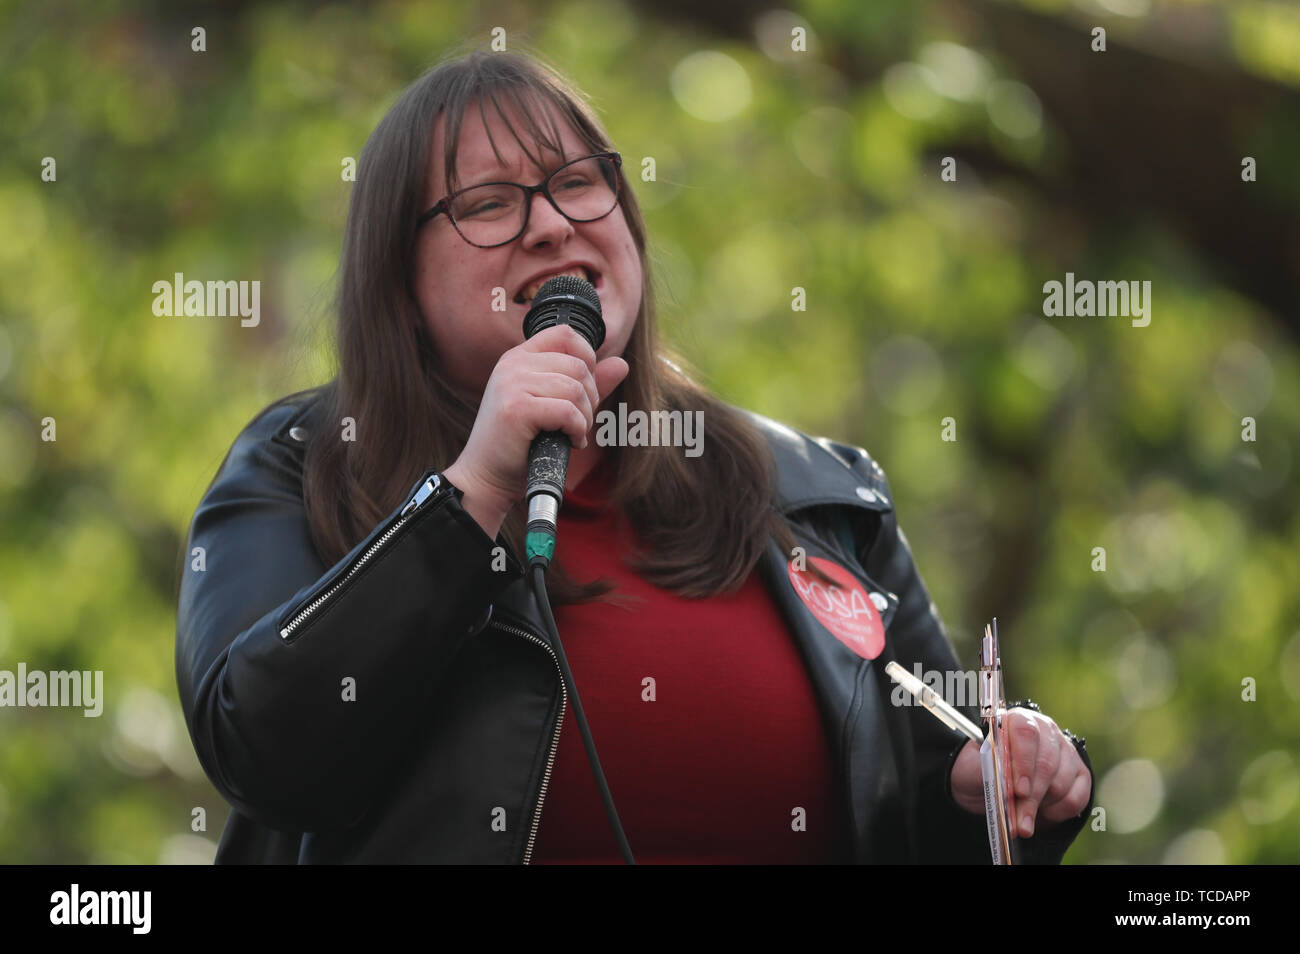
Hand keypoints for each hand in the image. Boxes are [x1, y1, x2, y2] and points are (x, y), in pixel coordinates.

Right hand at [443, 325, 628, 536]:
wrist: (487, 477)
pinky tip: (569, 442)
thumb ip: (587, 384)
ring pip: (575, 389)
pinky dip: (577, 430)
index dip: (588, 357)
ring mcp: (512, 384)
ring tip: (572, 434)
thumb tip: (623, 364)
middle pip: (578, 365)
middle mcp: (513, 364)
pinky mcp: (516, 408)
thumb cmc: (521, 444)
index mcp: (519, 357)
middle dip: (590, 398)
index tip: (585, 389)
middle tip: (578, 422)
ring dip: (584, 418)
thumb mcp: (555, 406)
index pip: (566, 334)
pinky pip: (567, 411)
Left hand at [949, 708, 1090, 837]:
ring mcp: (1065, 751)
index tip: (1018, 791)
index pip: (1026, 733)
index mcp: (1016, 720)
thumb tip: (1001, 780)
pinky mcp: (1079, 773)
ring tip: (1022, 820)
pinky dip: (1058, 813)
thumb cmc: (980, 770)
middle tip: (1020, 823)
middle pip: (1046, 763)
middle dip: (1032, 797)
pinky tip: (1041, 813)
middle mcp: (1045, 730)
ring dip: (1041, 807)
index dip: (1023, 763)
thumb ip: (984, 769)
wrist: (990, 782)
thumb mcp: (972, 767)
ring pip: (1062, 783)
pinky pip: (1076, 798)